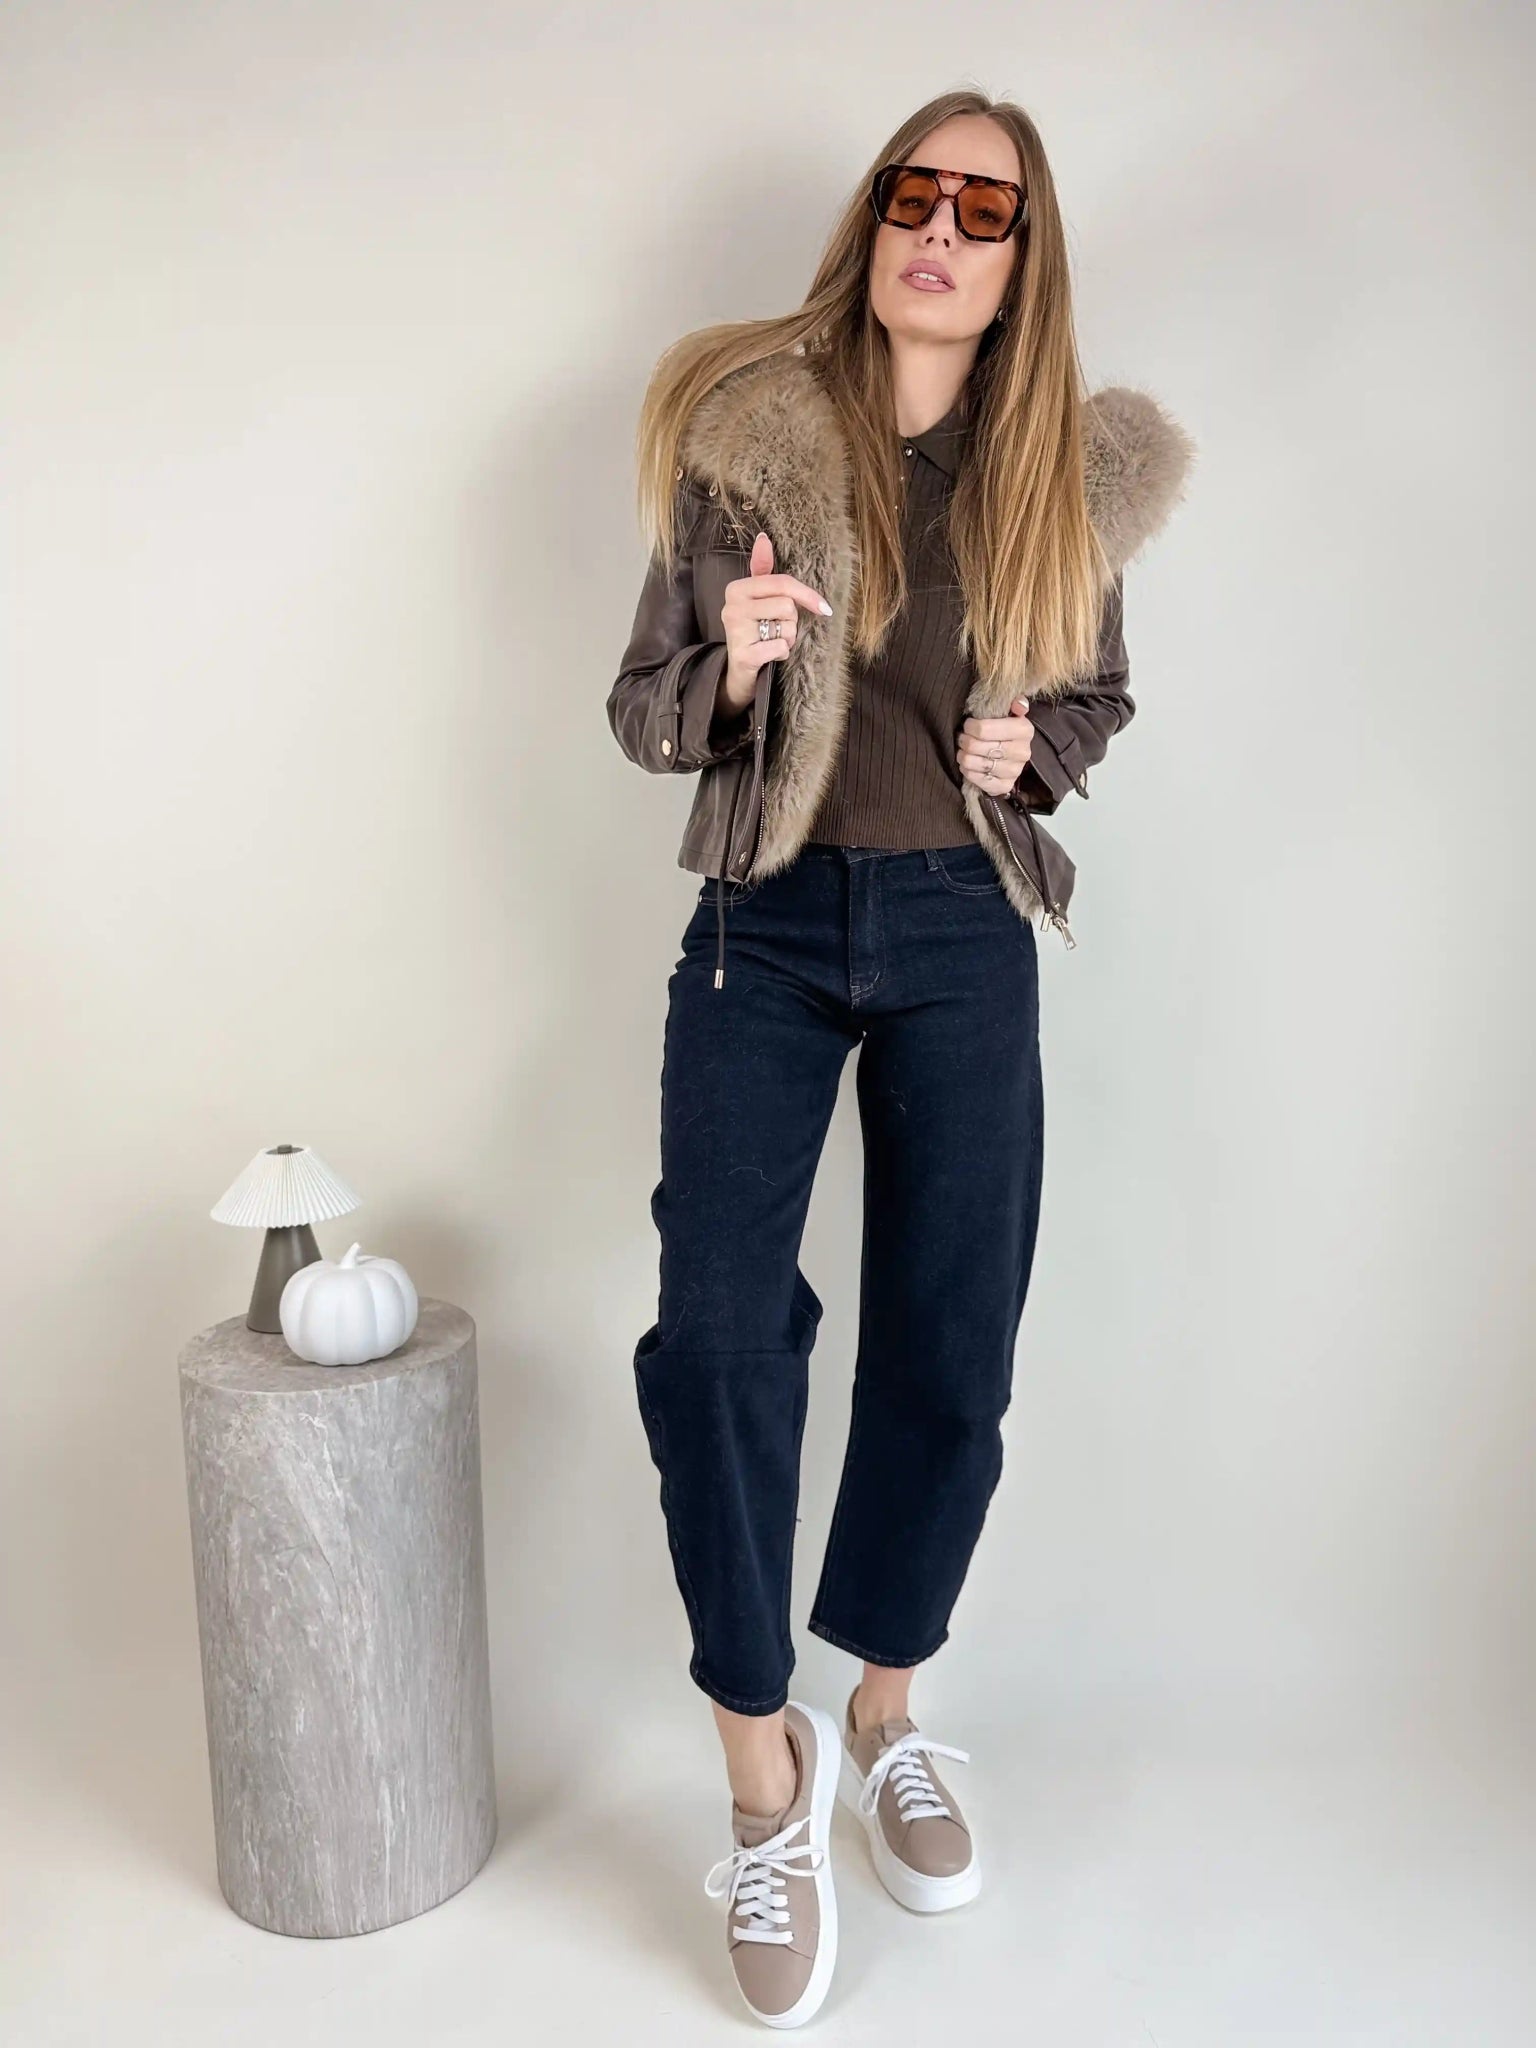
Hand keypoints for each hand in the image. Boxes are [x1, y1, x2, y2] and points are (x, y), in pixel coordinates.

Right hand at [716, 532, 833, 718]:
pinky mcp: (744, 656)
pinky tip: (770, 655)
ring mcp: (736, 632)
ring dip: (788, 639)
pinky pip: (781, 648)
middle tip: (777, 629)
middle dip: (791, 621)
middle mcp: (732, 607)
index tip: (825, 608)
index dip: (808, 595)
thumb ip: (762, 569)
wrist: (738, 670)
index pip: (783, 583)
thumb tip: (764, 537)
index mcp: (737, 589)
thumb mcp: (757, 598)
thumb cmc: (753, 630)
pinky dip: (782, 654)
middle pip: (787, 606)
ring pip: (786, 628)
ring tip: (772, 641)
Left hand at [956, 698, 1032, 798]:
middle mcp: (1022, 752)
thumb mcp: (1010, 711)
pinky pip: (978, 780)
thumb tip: (1018, 703)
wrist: (1012, 754)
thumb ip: (1014, 703)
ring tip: (964, 751)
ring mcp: (1015, 771)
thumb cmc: (1005, 728)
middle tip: (962, 738)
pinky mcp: (1005, 786)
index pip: (983, 730)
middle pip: (976, 746)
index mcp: (1024, 730)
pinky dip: (968, 772)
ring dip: (963, 756)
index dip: (969, 727)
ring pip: (974, 763)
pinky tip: (968, 765)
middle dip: (964, 741)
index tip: (968, 725)